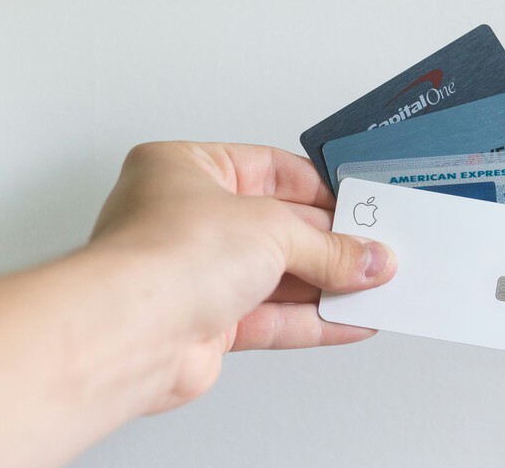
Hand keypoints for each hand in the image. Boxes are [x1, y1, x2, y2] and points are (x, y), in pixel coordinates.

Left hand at [89, 141, 397, 412]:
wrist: (129, 334)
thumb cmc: (166, 255)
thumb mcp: (272, 229)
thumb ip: (328, 247)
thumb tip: (368, 258)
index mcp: (186, 169)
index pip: (269, 169)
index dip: (319, 188)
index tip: (357, 205)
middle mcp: (187, 219)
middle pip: (278, 227)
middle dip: (330, 243)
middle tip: (375, 250)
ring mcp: (196, 274)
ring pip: (278, 276)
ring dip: (327, 284)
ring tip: (374, 287)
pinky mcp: (207, 323)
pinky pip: (273, 318)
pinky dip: (314, 320)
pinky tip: (351, 320)